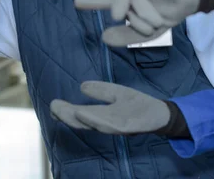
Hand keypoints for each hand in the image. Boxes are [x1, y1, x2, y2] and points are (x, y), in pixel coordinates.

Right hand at [50, 81, 169, 134]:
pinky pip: (112, 125)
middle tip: (52, 108)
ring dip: (80, 119)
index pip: (81, 115)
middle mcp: (108, 123)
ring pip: (96, 124)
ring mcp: (119, 126)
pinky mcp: (130, 126)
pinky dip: (98, 120)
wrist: (162, 114)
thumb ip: (101, 91)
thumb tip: (82, 86)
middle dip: (68, 116)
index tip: (52, 106)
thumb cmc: (138, 106)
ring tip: (68, 111)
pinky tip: (86, 113)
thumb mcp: (117, 94)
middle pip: (85, 121)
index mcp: (103, 116)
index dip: (66, 112)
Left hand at [74, 0, 200, 45]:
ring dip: (139, 14)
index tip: (76, 3)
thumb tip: (104, 38)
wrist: (192, 2)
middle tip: (102, 11)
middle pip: (114, 2)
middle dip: (102, 4)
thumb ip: (127, 36)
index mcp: (129, 1)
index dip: (91, 2)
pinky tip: (135, 6)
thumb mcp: (148, 31)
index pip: (107, 1)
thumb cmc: (170, 13)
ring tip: (154, 23)